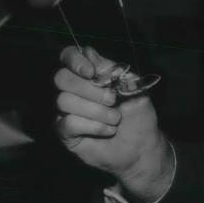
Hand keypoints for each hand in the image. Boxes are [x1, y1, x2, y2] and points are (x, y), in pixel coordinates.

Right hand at [54, 46, 173, 202]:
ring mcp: (67, 110)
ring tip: (115, 120)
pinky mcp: (65, 132)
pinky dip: (92, 126)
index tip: (92, 73)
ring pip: (64, 101)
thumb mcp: (136, 90)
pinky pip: (67, 123)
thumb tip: (96, 59)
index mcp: (91, 74)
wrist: (142, 147)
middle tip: (112, 100)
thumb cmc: (139, 116)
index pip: (69, 55)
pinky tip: (107, 130)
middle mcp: (74, 89)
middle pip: (61, 78)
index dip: (75, 60)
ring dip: (96, 111)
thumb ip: (117, 73)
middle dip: (89, 90)